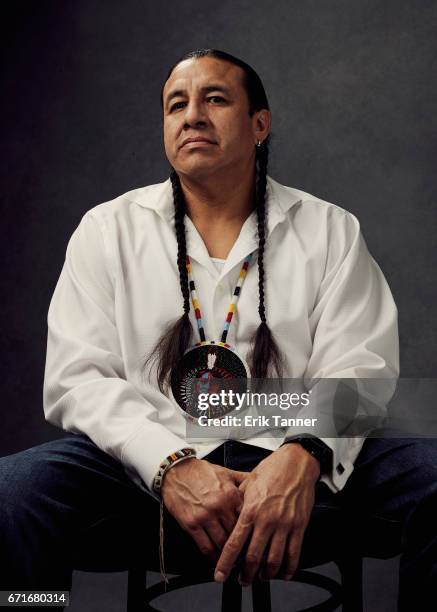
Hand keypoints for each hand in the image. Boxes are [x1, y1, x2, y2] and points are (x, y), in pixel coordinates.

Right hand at [161, 458, 247, 561]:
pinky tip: (217, 561)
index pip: (248, 520)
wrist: (176, 470)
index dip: (253, 533)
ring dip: (228, 555)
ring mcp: (205, 516)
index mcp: (231, 494)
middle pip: (237, 535)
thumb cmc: (201, 472)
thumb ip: (244, 480)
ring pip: (222, 544)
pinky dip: (213, 558)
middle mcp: (220, 506)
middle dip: (243, 547)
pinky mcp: (191, 524)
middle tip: (247, 556)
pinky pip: (205, 547)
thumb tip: (260, 485)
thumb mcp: (226, 473)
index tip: (256, 541)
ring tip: (234, 561)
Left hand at [214, 443, 319, 583]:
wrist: (296, 462)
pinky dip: (288, 568)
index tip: (220, 575)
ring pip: (274, 560)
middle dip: (246, 574)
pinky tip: (283, 573)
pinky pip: (294, 553)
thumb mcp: (248, 483)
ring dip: (266, 574)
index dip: (226, 563)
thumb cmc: (272, 469)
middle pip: (253, 557)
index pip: (234, 543)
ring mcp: (284, 524)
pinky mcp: (299, 526)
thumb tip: (231, 518)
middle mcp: (266, 520)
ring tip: (260, 578)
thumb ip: (238, 503)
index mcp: (251, 510)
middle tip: (242, 580)